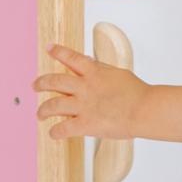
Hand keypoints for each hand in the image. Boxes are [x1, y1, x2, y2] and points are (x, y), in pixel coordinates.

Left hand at [33, 43, 149, 139]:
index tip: (49, 48)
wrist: (145, 109)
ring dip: (42, 110)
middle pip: (54, 81)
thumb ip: (102, 70)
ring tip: (40, 113)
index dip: (58, 51)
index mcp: (94, 72)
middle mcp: (84, 87)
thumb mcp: (119, 74)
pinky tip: (54, 133)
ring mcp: (83, 106)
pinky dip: (55, 132)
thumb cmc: (138, 93)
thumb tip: (90, 63)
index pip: (71, 57)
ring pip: (52, 106)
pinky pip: (63, 129)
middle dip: (41, 83)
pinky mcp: (85, 124)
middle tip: (35, 86)